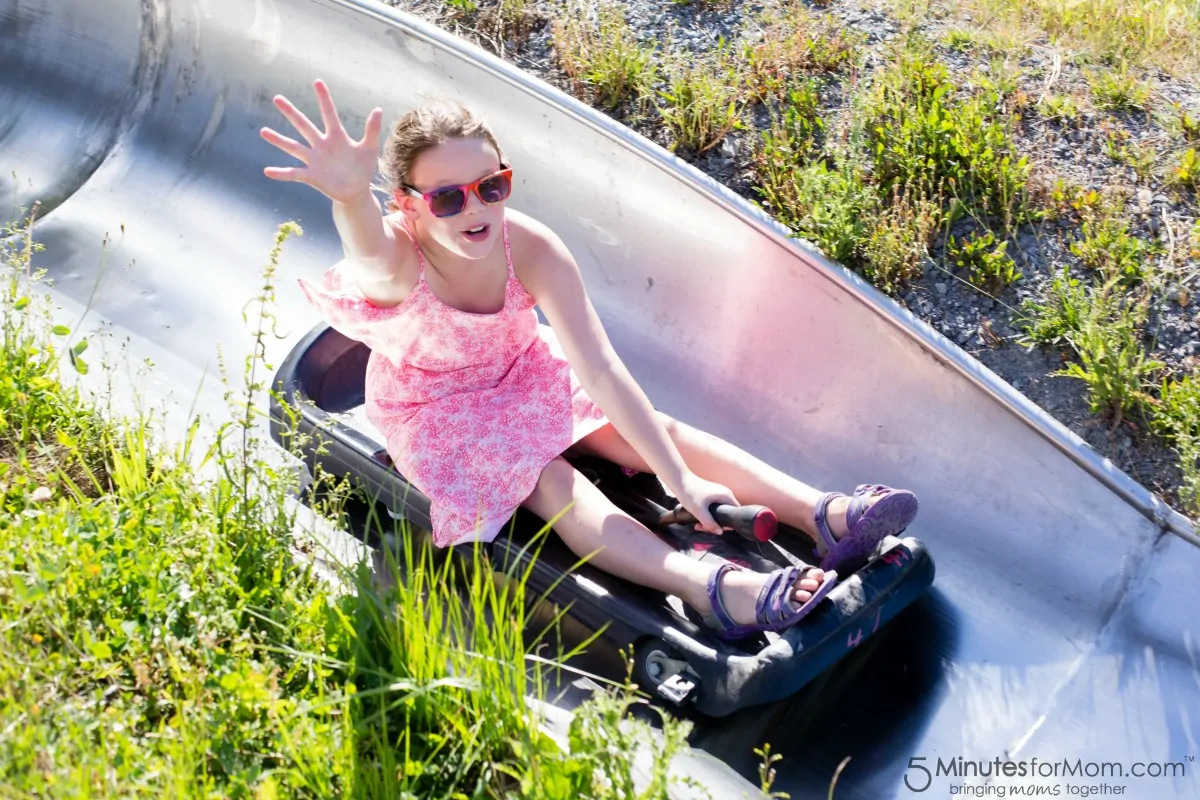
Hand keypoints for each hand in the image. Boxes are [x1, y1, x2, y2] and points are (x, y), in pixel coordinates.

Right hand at [261, 79, 383, 203]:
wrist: (356, 191)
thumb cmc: (362, 168)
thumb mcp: (369, 149)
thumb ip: (371, 130)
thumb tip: (378, 109)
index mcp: (336, 137)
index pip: (329, 114)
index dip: (324, 99)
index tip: (317, 81)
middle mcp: (321, 145)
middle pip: (304, 125)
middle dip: (291, 113)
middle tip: (277, 98)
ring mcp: (315, 160)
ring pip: (294, 147)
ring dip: (279, 140)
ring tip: (263, 131)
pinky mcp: (311, 176)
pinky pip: (294, 173)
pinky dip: (282, 173)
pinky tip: (268, 171)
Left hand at [674, 471, 738, 534]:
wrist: (679, 481)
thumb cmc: (689, 493)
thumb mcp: (699, 511)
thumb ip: (710, 523)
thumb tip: (720, 532)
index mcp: (726, 496)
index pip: (735, 513)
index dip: (728, 524)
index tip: (715, 528)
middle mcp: (725, 494)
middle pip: (726, 515)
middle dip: (715, 524)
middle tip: (703, 528)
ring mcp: (718, 495)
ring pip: (718, 513)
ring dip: (709, 521)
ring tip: (698, 525)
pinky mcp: (711, 496)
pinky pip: (713, 510)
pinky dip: (707, 516)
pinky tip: (698, 520)